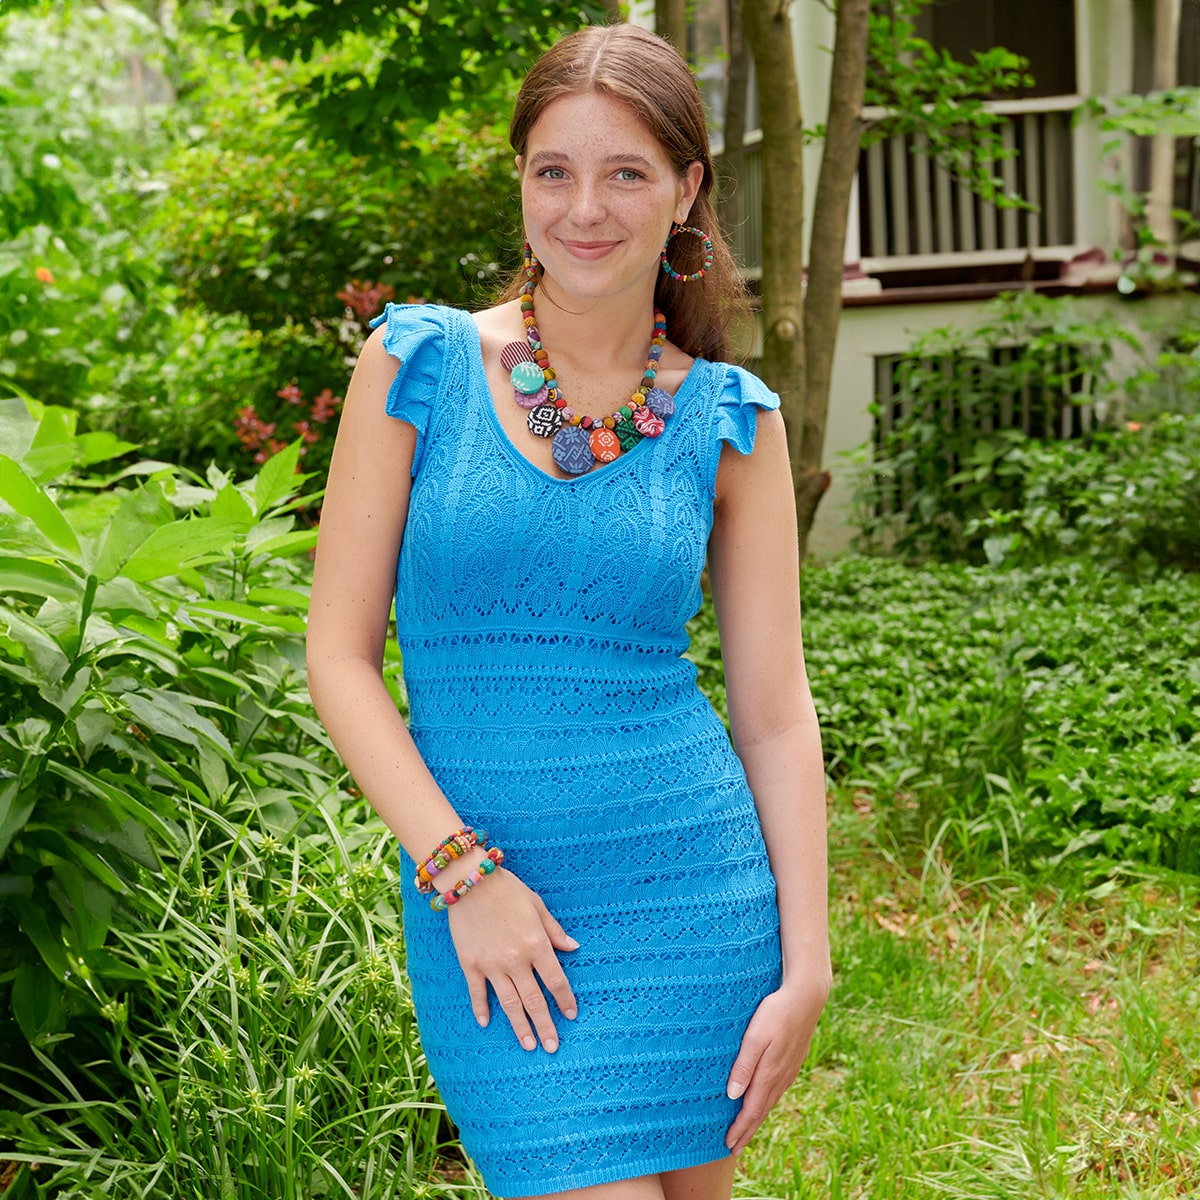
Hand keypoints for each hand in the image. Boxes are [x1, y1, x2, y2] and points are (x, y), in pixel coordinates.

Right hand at [446, 868, 578, 1053]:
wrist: (470, 881)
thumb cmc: (507, 889)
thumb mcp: (537, 905)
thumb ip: (554, 931)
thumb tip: (573, 948)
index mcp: (536, 944)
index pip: (555, 981)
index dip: (565, 1000)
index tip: (571, 1015)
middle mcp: (515, 960)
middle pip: (534, 1000)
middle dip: (545, 1025)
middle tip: (552, 1047)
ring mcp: (491, 964)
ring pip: (509, 1003)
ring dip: (520, 1026)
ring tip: (528, 1045)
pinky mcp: (471, 963)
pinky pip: (477, 992)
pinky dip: (481, 1008)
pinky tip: (485, 1023)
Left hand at [724, 971, 829, 1154]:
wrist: (806, 998)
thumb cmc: (776, 1013)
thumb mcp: (755, 1037)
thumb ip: (744, 1065)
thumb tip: (732, 1096)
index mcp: (768, 1073)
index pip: (751, 1110)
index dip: (739, 1129)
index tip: (728, 1144)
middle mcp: (780, 1077)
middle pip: (760, 1111)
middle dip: (747, 1131)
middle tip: (734, 1148)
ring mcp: (788, 1070)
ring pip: (770, 1102)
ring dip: (757, 1118)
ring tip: (747, 1130)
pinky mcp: (793, 1061)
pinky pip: (778, 1090)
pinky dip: (767, 1103)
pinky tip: (765, 1101)